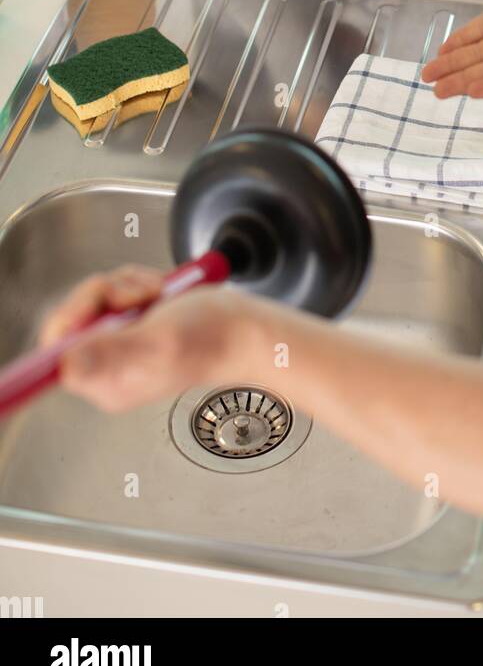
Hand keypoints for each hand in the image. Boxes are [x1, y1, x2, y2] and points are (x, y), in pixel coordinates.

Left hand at [38, 264, 268, 412]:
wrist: (243, 327)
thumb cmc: (213, 339)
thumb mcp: (159, 343)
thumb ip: (113, 354)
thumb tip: (66, 367)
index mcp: (107, 383)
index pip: (56, 350)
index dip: (73, 317)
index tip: (102, 303)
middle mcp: (109, 367)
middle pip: (74, 318)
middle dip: (107, 294)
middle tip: (140, 297)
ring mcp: (121, 345)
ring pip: (96, 299)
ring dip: (127, 286)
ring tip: (157, 296)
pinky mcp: (133, 325)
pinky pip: (115, 292)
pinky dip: (136, 283)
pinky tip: (159, 293)